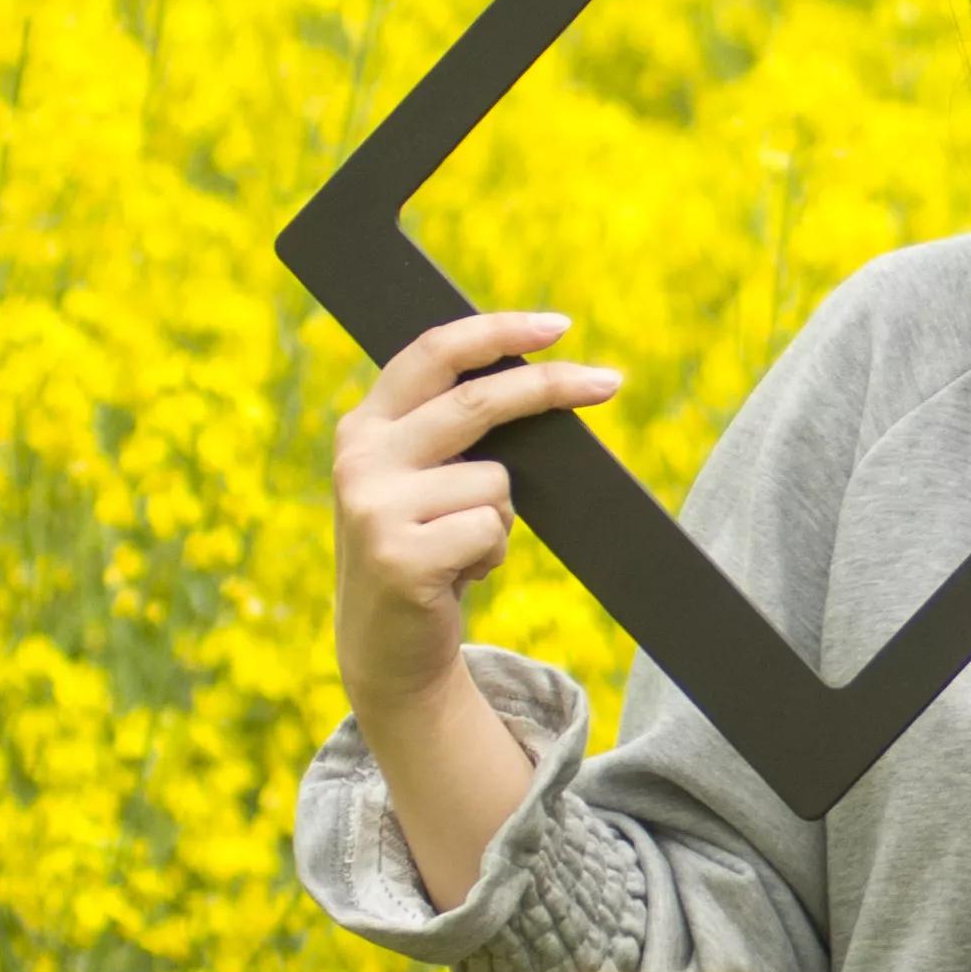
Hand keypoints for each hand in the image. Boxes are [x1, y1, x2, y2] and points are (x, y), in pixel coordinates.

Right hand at [331, 310, 620, 720]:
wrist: (387, 646)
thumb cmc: (426, 549)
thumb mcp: (425, 481)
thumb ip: (453, 432)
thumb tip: (546, 377)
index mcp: (365, 427)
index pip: (431, 354)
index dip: (496, 331)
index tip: (559, 325)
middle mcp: (360, 459)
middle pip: (477, 402)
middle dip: (550, 386)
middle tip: (610, 382)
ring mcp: (373, 507)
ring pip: (496, 481)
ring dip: (502, 518)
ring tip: (461, 548)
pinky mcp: (398, 556)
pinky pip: (491, 530)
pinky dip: (493, 554)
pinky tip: (455, 577)